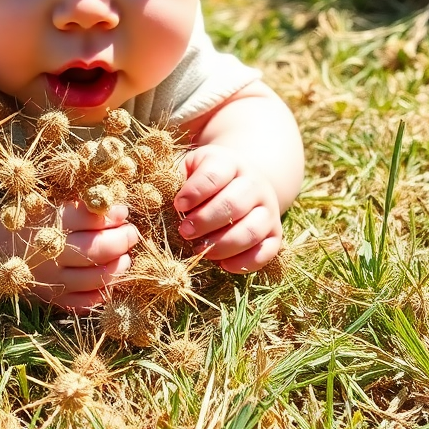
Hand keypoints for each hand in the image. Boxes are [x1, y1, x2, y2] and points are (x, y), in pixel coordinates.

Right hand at [0, 202, 138, 311]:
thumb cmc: (29, 218)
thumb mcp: (50, 204)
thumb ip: (83, 208)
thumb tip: (119, 212)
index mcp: (49, 222)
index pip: (90, 219)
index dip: (112, 216)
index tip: (123, 212)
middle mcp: (51, 252)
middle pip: (98, 249)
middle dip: (122, 240)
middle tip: (132, 233)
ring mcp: (52, 278)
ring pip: (96, 278)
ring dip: (119, 267)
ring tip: (126, 257)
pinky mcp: (51, 297)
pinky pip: (84, 302)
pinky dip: (102, 293)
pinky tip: (110, 281)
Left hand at [173, 145, 282, 272]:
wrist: (243, 180)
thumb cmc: (206, 177)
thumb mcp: (191, 167)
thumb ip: (176, 178)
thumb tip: (153, 196)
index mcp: (229, 163)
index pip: (215, 174)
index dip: (195, 191)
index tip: (178, 205)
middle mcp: (254, 184)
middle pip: (234, 203)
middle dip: (206, 221)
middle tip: (184, 232)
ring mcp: (269, 209)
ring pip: (252, 229)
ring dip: (223, 244)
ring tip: (199, 250)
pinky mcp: (275, 233)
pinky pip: (267, 251)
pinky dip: (245, 262)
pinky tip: (222, 265)